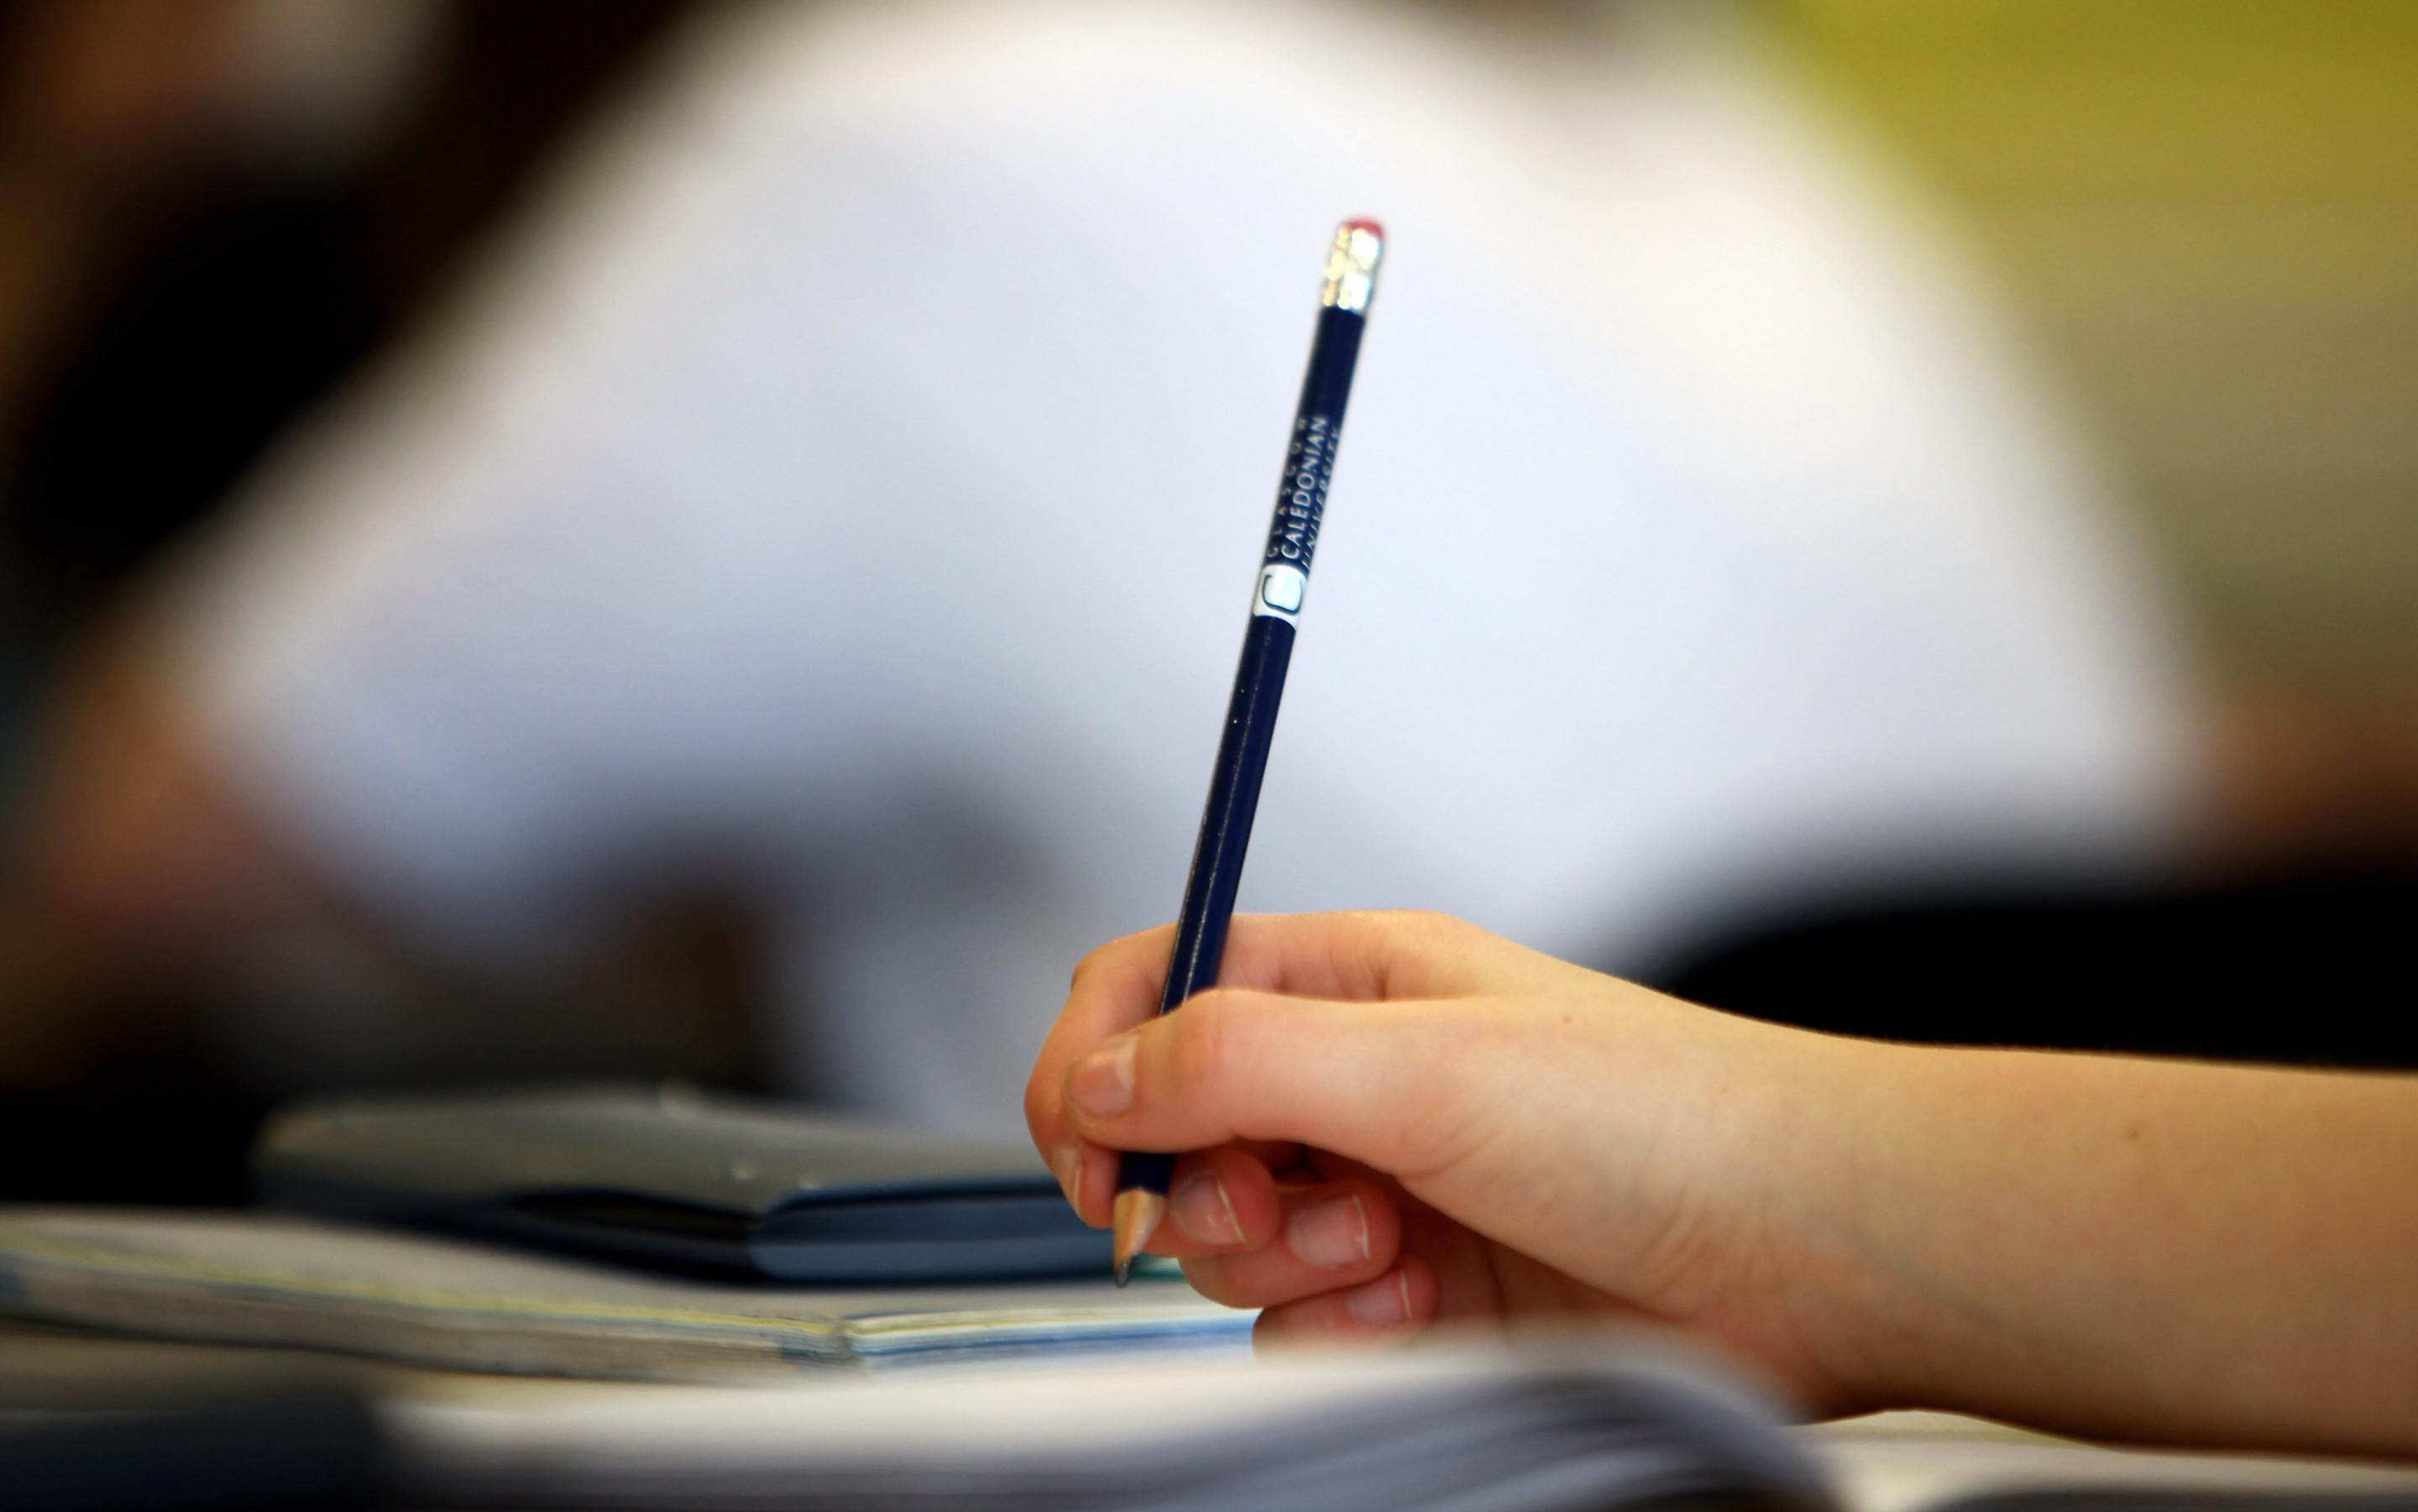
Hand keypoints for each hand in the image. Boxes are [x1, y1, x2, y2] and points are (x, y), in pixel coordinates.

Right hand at [1026, 910, 1889, 1411]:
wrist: (1805, 1252)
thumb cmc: (1667, 1119)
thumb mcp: (1427, 1062)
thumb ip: (1239, 1060)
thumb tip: (1102, 1078)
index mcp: (1350, 978)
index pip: (1155, 985)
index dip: (1095, 1061)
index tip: (1087, 1148)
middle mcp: (1353, 1076)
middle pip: (1171, 1130)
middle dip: (1200, 1186)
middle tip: (1278, 1201)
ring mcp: (1379, 1189)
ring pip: (1224, 1239)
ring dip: (1285, 1260)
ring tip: (1393, 1253)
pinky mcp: (1409, 1293)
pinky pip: (1293, 1325)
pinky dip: (1338, 1329)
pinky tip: (1425, 1309)